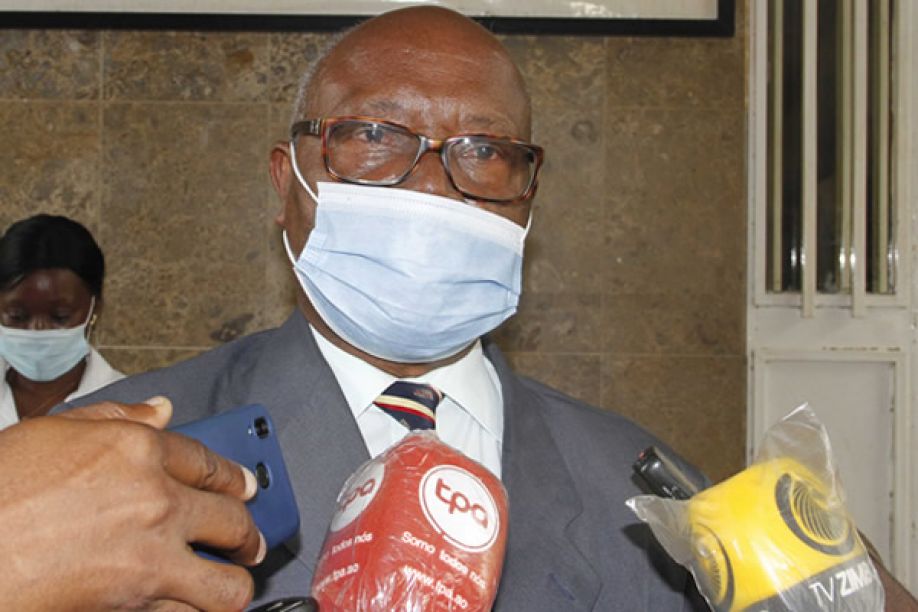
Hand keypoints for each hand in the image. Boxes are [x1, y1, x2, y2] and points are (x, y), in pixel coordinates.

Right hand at [0, 397, 265, 610]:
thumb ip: (116, 418)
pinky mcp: (136, 605)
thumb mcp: (52, 433)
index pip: (208, 462)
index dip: (235, 477)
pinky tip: (187, 608)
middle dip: (247, 533)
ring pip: (226, 584)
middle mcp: (156, 501)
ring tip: (230, 585)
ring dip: (233, 586)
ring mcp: (151, 557)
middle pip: (232, 519)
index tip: (246, 487)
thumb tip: (162, 410)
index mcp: (138, 451)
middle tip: (248, 541)